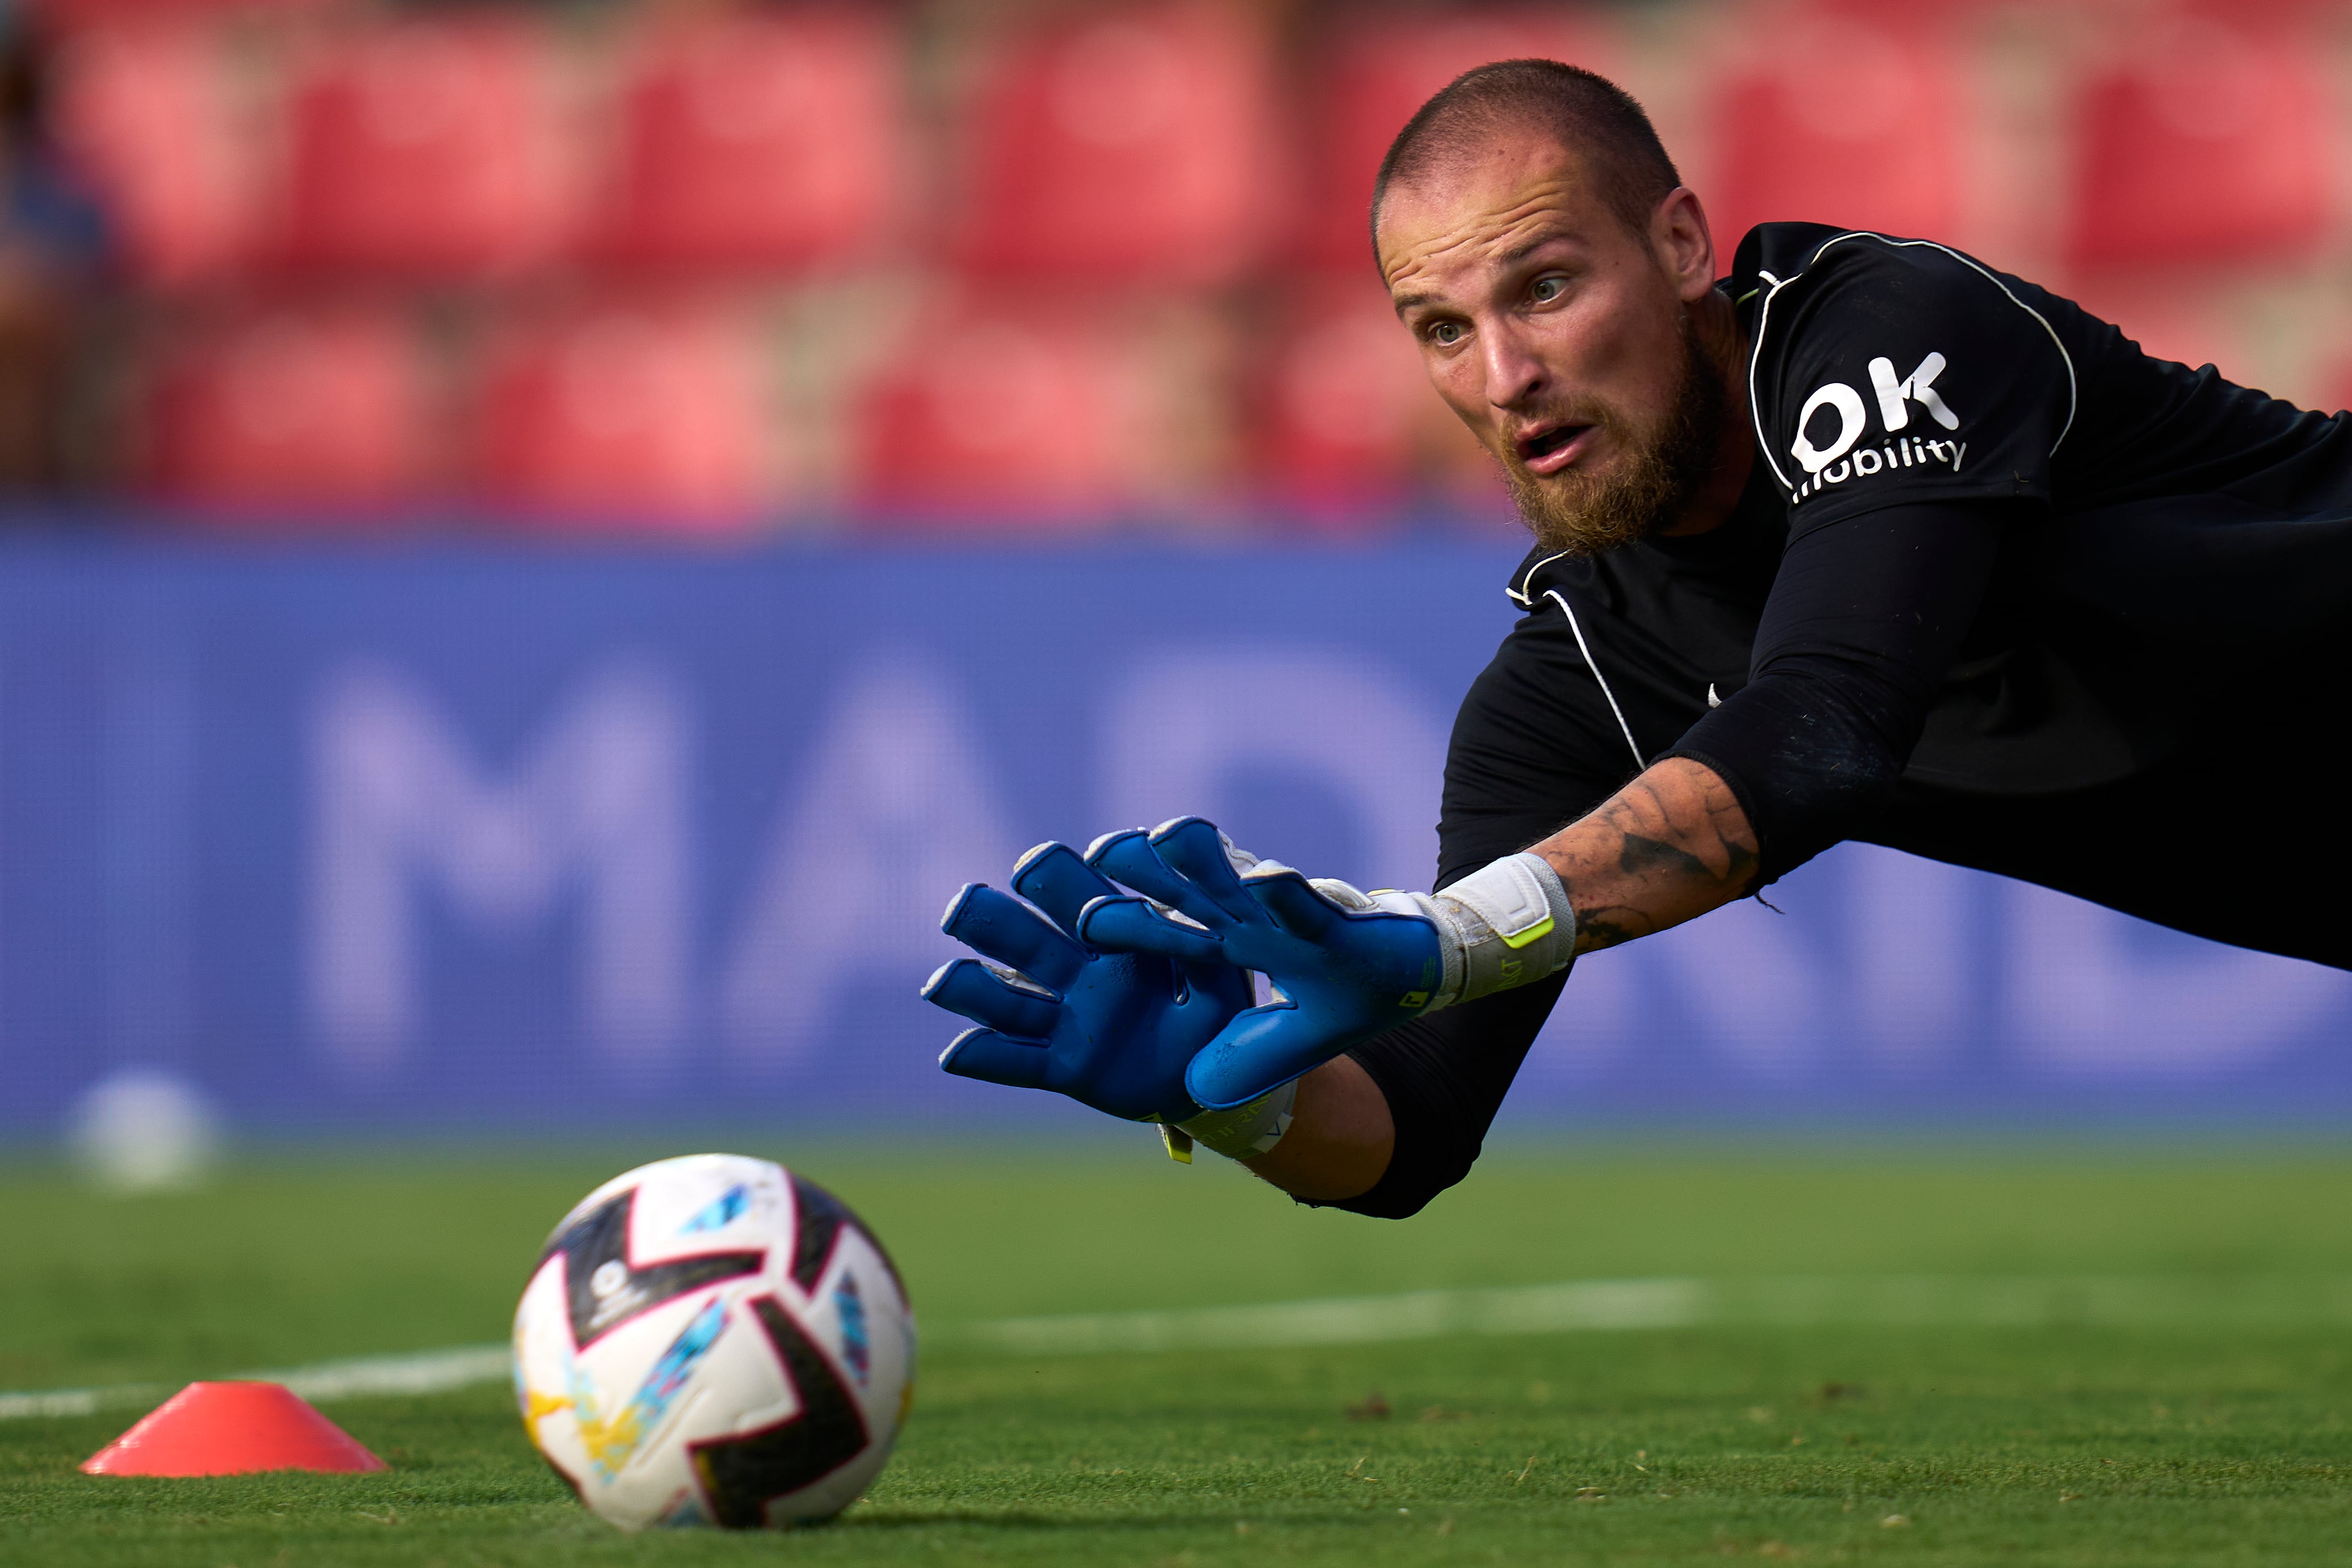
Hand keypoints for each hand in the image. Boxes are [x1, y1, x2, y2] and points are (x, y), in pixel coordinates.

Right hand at [922, 840, 1251, 1122]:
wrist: (1213, 1077)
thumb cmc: (1217, 1014)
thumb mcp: (1222, 976)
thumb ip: (1203, 949)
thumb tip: (1186, 927)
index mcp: (1113, 936)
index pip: (1074, 889)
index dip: (1059, 879)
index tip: (1052, 877)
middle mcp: (1077, 971)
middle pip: (1022, 935)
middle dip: (990, 917)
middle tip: (965, 907)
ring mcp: (1065, 1019)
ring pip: (1006, 998)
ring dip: (969, 988)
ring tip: (940, 984)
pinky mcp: (1063, 1068)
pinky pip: (1016, 1063)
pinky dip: (985, 1060)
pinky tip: (952, 1055)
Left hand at [1075, 817, 1445, 1111]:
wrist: (1417, 971)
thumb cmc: (1347, 995)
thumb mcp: (1291, 1040)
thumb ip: (1247, 1057)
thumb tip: (1195, 1093)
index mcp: (1236, 948)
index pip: (1172, 934)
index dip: (1130, 925)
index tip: (1082, 919)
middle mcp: (1255, 923)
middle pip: (1192, 895)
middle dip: (1148, 876)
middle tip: (1101, 853)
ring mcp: (1292, 914)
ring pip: (1240, 882)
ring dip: (1204, 862)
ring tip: (1160, 839)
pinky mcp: (1335, 917)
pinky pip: (1305, 902)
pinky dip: (1285, 892)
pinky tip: (1264, 880)